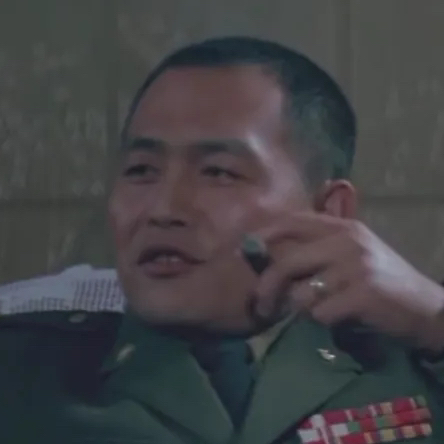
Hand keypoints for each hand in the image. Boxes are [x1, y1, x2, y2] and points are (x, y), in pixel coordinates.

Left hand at [251, 212, 443, 351]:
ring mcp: (356, 265)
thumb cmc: (381, 279)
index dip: (263, 234)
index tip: (242, 250)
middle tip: (260, 305)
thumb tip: (269, 251)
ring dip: (301, 309)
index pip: (292, 221)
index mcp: (342, 226)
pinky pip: (321, 312)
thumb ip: (316, 248)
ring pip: (302, 292)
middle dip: (266, 286)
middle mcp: (347, 240)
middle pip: (288, 261)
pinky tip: (339, 318)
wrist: (425, 306)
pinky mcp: (364, 293)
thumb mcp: (351, 252)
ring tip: (317, 311)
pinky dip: (322, 321)